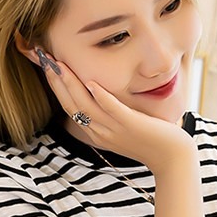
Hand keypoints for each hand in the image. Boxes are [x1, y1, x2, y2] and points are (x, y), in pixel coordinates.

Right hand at [39, 53, 194, 172]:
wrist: (172, 160)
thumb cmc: (151, 141)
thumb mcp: (124, 129)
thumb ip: (110, 114)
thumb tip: (99, 93)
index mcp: (97, 132)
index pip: (69, 107)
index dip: (55, 86)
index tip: (47, 65)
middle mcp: (101, 132)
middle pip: (70, 105)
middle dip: (55, 80)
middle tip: (44, 57)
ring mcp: (115, 130)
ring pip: (85, 106)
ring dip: (70, 83)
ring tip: (59, 63)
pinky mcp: (132, 125)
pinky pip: (112, 109)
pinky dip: (101, 96)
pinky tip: (90, 81)